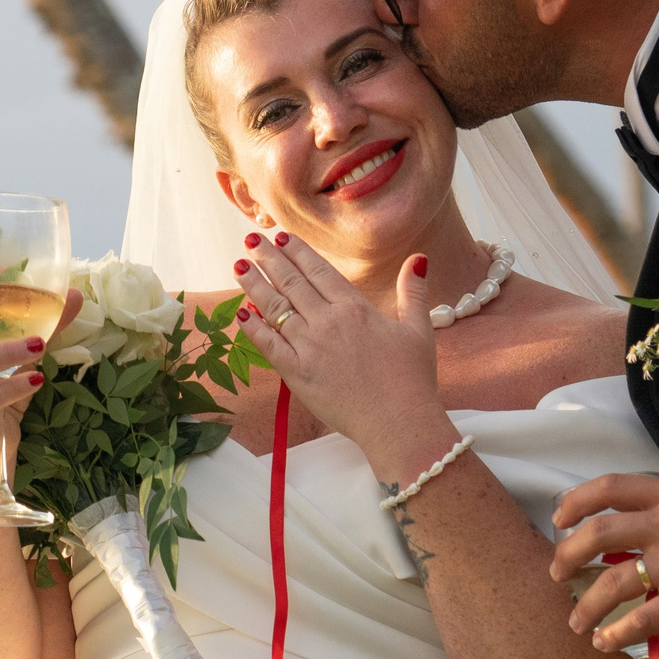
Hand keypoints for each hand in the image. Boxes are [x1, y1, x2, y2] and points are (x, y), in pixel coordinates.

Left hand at [232, 233, 449, 477]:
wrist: (398, 422)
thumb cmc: (412, 379)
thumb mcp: (418, 330)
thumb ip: (413, 292)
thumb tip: (418, 259)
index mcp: (355, 309)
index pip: (319, 270)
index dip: (298, 251)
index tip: (281, 236)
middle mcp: (328, 322)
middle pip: (291, 282)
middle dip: (269, 258)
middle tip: (251, 239)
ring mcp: (309, 347)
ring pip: (275, 308)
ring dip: (255, 285)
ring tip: (239, 265)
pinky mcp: (296, 373)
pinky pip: (268, 345)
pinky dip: (253, 328)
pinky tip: (242, 313)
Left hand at [549, 476, 658, 650]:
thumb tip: (629, 534)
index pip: (611, 487)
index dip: (577, 501)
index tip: (560, 518)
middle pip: (600, 533)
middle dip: (569, 555)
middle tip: (559, 574)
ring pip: (616, 581)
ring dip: (588, 605)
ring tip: (578, 623)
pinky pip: (645, 617)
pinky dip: (618, 633)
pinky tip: (606, 642)